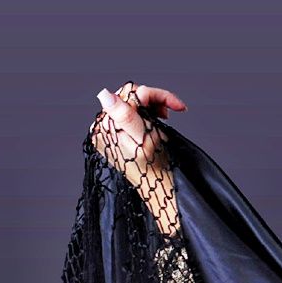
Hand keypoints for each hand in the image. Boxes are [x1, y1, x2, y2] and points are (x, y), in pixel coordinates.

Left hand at [89, 81, 187, 236]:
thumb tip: (103, 94)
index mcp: (105, 127)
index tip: (178, 108)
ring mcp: (110, 129)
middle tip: (169, 115)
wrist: (157, 188)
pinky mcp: (118, 133)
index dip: (157, 97)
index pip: (130, 94)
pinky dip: (148, 113)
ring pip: (133, 102)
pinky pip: (132, 112)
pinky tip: (157, 121)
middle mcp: (103, 126)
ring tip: (165, 118)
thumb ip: (124, 116)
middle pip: (130, 96)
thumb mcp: (142, 139)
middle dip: (154, 101)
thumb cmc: (153, 166)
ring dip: (152, 106)